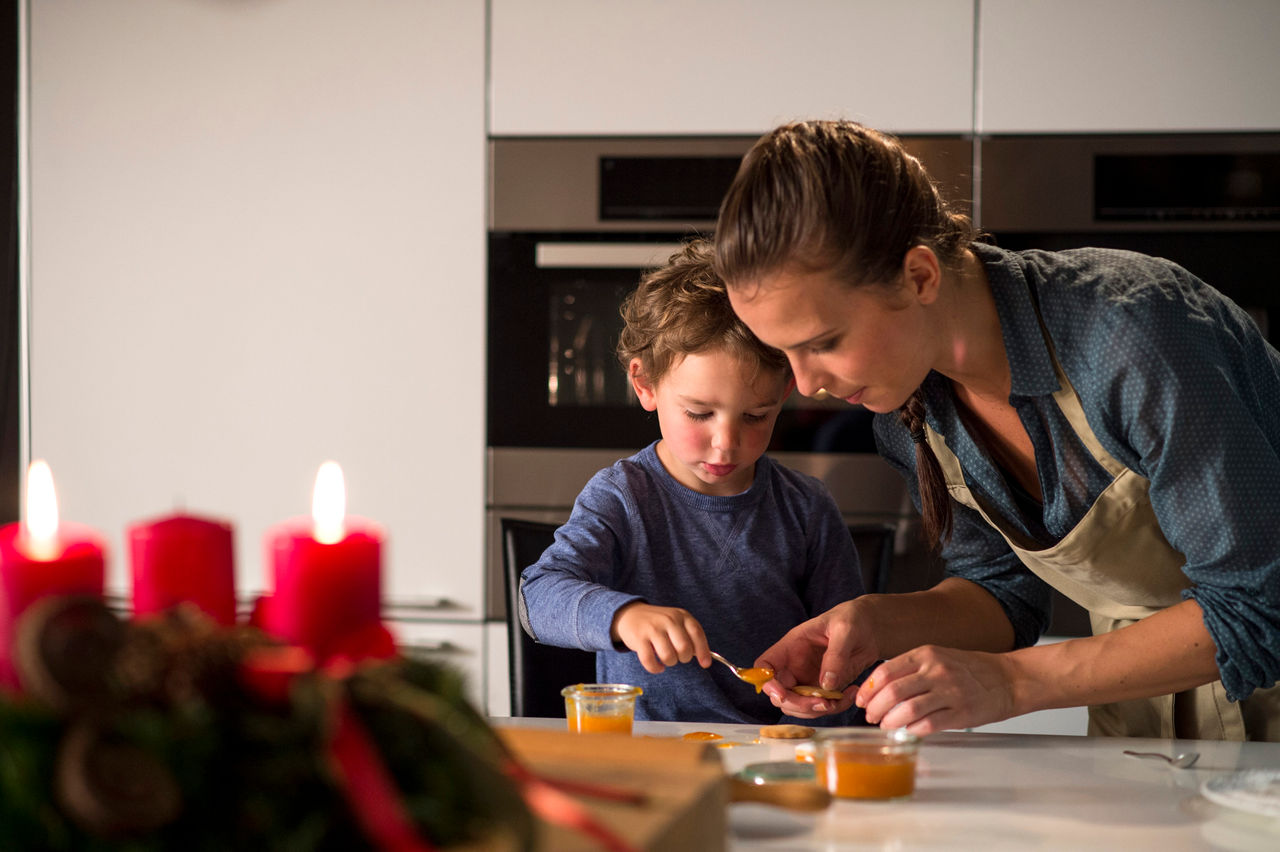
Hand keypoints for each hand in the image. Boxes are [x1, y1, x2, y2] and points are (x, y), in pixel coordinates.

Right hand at [611, 603, 710, 673]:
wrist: (631, 614)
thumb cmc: (659, 623)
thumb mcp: (677, 622)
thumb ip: (691, 637)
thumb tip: (705, 660)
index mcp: (681, 615)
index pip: (697, 634)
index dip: (703, 651)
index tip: (705, 664)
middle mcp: (668, 620)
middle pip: (684, 648)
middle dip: (683, 658)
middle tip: (678, 656)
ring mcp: (653, 629)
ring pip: (668, 656)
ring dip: (670, 663)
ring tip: (666, 658)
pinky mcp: (639, 639)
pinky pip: (650, 661)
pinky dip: (656, 668)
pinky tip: (657, 666)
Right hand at [756, 600, 876, 717]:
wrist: (870, 629)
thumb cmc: (852, 620)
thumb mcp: (845, 629)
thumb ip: (835, 654)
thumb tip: (826, 685)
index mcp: (792, 646)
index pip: (765, 666)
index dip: (766, 682)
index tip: (781, 694)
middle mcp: (795, 666)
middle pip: (780, 694)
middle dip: (798, 705)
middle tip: (824, 704)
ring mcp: (809, 680)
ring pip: (799, 707)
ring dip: (817, 711)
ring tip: (842, 699)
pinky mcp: (825, 690)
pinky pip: (822, 707)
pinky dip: (835, 708)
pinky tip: (851, 694)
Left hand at [856, 645, 1015, 734]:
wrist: (1008, 678)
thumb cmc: (969, 670)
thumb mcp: (937, 657)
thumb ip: (911, 669)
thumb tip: (878, 688)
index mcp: (926, 655)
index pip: (886, 671)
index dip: (869, 689)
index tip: (862, 699)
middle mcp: (936, 671)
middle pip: (893, 691)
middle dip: (875, 707)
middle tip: (870, 716)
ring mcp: (950, 692)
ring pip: (908, 709)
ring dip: (890, 721)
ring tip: (885, 725)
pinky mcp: (962, 713)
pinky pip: (929, 725)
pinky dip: (912, 730)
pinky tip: (908, 731)